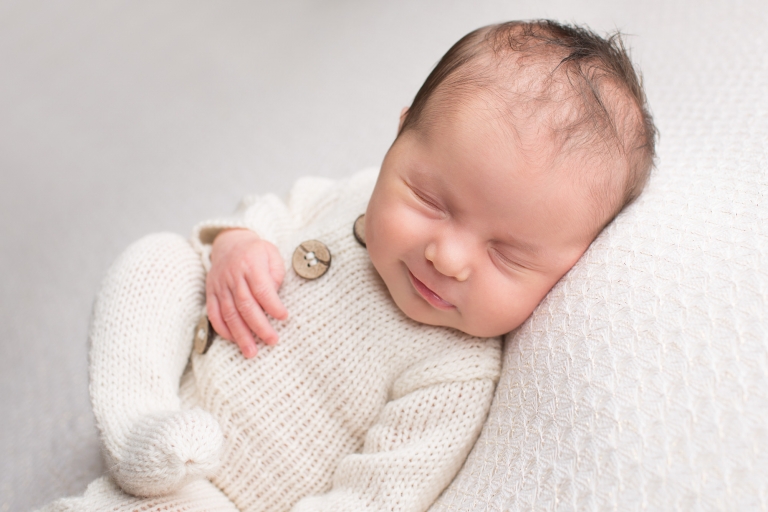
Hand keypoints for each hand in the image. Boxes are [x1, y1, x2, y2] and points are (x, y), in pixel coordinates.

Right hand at [206, 229, 287, 357]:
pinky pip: (214, 314)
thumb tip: (273, 298)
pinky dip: (223, 329)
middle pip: (245, 305)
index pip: (262, 289)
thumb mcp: (272, 254)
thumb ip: (276, 274)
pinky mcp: (211, 293)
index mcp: (251, 264)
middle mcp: (233, 276)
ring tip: (251, 352)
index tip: (284, 317)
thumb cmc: (256, 252)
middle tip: (272, 341)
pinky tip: (234, 340)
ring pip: (229, 313)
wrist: (229, 243)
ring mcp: (220, 286)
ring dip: (240, 335)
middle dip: (259, 326)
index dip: (273, 305)